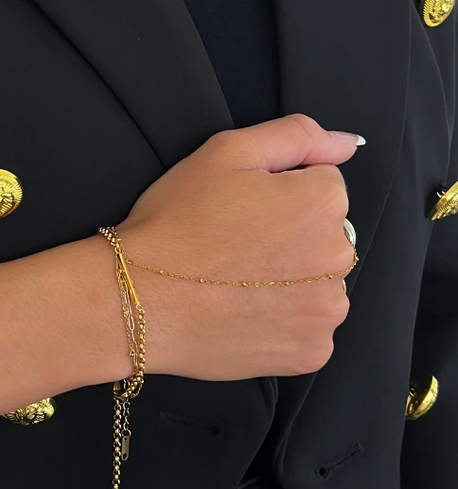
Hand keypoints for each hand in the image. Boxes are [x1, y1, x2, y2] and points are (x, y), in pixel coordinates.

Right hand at [119, 114, 360, 380]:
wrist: (139, 301)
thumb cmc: (176, 223)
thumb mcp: (227, 152)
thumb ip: (297, 135)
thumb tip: (349, 143)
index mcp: (323, 202)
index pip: (322, 184)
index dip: (279, 192)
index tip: (241, 209)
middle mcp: (339, 259)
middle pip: (326, 235)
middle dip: (291, 235)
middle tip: (234, 245)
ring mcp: (328, 311)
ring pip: (320, 282)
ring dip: (291, 280)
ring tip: (236, 282)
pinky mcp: (312, 352)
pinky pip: (308, 327)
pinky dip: (283, 321)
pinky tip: (243, 312)